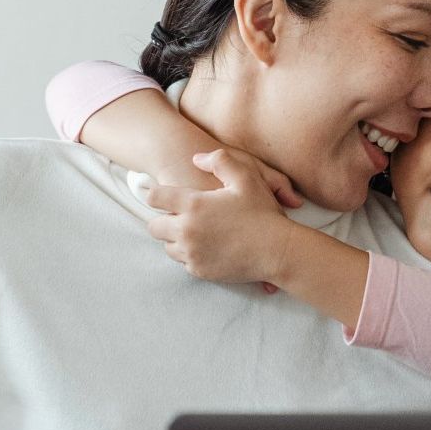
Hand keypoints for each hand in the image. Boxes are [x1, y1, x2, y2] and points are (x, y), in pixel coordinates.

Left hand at [145, 148, 295, 284]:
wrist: (277, 251)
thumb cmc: (263, 213)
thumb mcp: (246, 177)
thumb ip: (220, 161)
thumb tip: (196, 158)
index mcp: (194, 205)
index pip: (155, 198)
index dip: (156, 194)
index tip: (163, 195)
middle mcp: (187, 231)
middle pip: (154, 227)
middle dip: (162, 220)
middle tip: (177, 216)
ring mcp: (192, 253)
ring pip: (168, 247)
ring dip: (176, 239)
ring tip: (195, 232)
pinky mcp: (200, 271)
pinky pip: (184, 262)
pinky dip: (190, 255)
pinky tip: (206, 247)